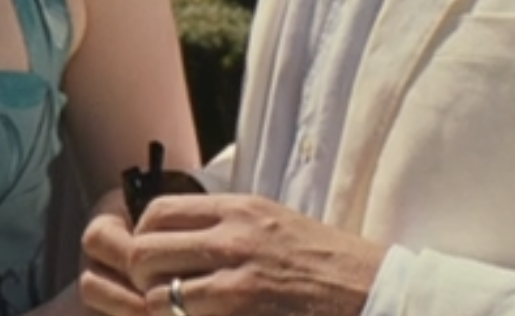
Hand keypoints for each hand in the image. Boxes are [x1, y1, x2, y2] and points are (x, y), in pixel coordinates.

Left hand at [80, 194, 381, 315]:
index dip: (142, 237)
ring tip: (180, 312)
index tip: (153, 255)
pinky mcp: (246, 311)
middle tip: (155, 290)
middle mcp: (233, 238)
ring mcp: (239, 280)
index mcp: (238, 209)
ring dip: (160, 309)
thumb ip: (224, 224)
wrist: (374, 291)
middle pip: (144, 252)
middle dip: (139, 277)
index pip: (156, 213)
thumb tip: (175, 233)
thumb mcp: (273, 221)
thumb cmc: (326, 262)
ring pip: (158, 296)